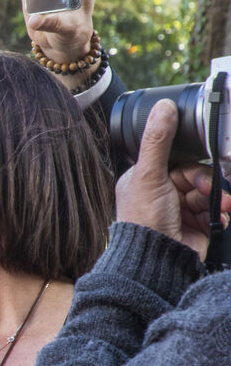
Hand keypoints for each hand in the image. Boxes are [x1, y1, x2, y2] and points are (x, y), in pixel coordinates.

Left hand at [116, 99, 230, 257]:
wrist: (156, 259)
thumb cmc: (144, 220)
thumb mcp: (149, 175)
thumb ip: (158, 140)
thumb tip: (164, 106)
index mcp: (146, 179)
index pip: (179, 162)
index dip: (194, 165)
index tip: (204, 167)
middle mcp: (162, 193)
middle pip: (198, 176)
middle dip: (209, 184)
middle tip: (209, 193)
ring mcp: (180, 210)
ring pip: (210, 193)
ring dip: (218, 199)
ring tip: (219, 208)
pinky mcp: (196, 226)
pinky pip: (216, 212)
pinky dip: (221, 214)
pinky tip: (219, 219)